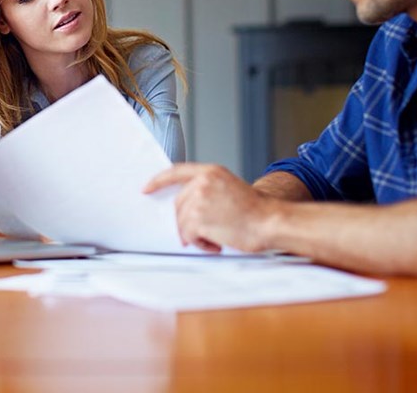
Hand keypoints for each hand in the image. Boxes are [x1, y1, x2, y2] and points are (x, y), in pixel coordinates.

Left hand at [144, 163, 275, 252]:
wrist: (270, 222)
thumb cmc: (255, 210)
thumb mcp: (228, 187)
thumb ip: (206, 189)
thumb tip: (183, 205)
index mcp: (210, 171)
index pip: (175, 172)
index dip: (158, 181)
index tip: (146, 188)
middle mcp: (202, 182)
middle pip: (178, 204)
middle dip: (186, 221)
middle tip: (202, 233)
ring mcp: (199, 200)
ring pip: (181, 222)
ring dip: (195, 235)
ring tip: (215, 238)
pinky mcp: (198, 219)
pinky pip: (188, 236)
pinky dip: (200, 244)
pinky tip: (216, 244)